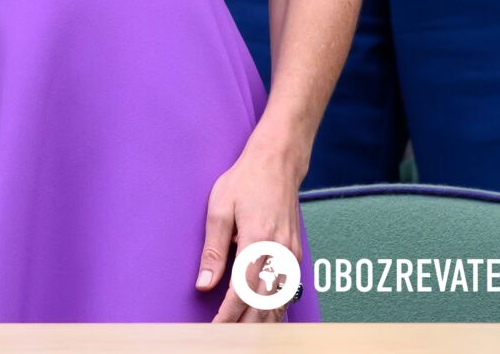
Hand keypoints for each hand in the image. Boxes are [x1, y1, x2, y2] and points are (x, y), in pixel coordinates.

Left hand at [197, 145, 304, 322]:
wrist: (278, 163)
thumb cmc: (244, 181)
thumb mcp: (219, 209)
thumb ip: (213, 251)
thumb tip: (204, 285)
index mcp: (257, 241)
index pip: (243, 291)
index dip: (228, 315)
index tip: (214, 330)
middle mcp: (280, 252)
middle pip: (264, 303)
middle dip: (245, 326)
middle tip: (224, 339)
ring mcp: (291, 255)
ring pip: (279, 301)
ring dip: (262, 322)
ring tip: (242, 335)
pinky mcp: (296, 254)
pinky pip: (287, 291)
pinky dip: (275, 308)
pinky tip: (263, 319)